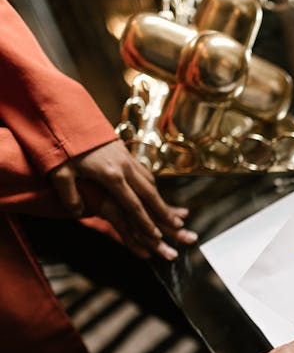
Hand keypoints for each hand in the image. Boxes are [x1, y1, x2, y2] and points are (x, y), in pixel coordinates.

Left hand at [48, 140, 195, 259]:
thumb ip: (69, 195)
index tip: (156, 236)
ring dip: (160, 199)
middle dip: (163, 212)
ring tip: (168, 213)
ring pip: (150, 183)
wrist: (69, 116)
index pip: (133, 205)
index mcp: (111, 175)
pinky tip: (153, 193)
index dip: (146, 222)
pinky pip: (144, 173)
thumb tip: (78, 213)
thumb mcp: (59, 173)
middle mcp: (124, 168)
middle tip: (176, 227)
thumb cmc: (62, 145)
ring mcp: (127, 159)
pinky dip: (152, 186)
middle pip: (150, 194)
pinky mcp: (125, 153)